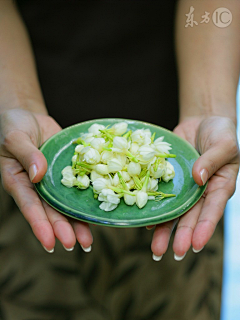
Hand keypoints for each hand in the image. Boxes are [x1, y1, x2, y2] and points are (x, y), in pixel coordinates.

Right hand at [0, 109, 92, 252]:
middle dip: (62, 229)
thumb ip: (26, 154)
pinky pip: (77, 187)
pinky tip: (96, 214)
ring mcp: (53, 181)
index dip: (39, 225)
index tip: (50, 243)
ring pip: (65, 205)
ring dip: (76, 223)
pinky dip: (85, 200)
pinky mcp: (68, 173)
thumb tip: (38, 175)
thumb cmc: (13, 126)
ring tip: (88, 242)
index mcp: (19, 181)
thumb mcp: (15, 137)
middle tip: (75, 245)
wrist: (28, 117)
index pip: (29, 206)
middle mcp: (37, 186)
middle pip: (50, 211)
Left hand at [150, 116, 238, 260]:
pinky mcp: (169, 179)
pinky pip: (161, 196)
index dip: (204, 228)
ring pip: (174, 212)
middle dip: (183, 235)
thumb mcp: (224, 143)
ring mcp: (183, 187)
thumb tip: (198, 178)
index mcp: (219, 186)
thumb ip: (213, 160)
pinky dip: (154, 209)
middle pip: (191, 216)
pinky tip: (146, 223)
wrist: (202, 121)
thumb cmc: (220, 132)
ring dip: (165, 230)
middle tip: (173, 252)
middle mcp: (201, 192)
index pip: (213, 210)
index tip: (196, 245)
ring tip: (156, 249)